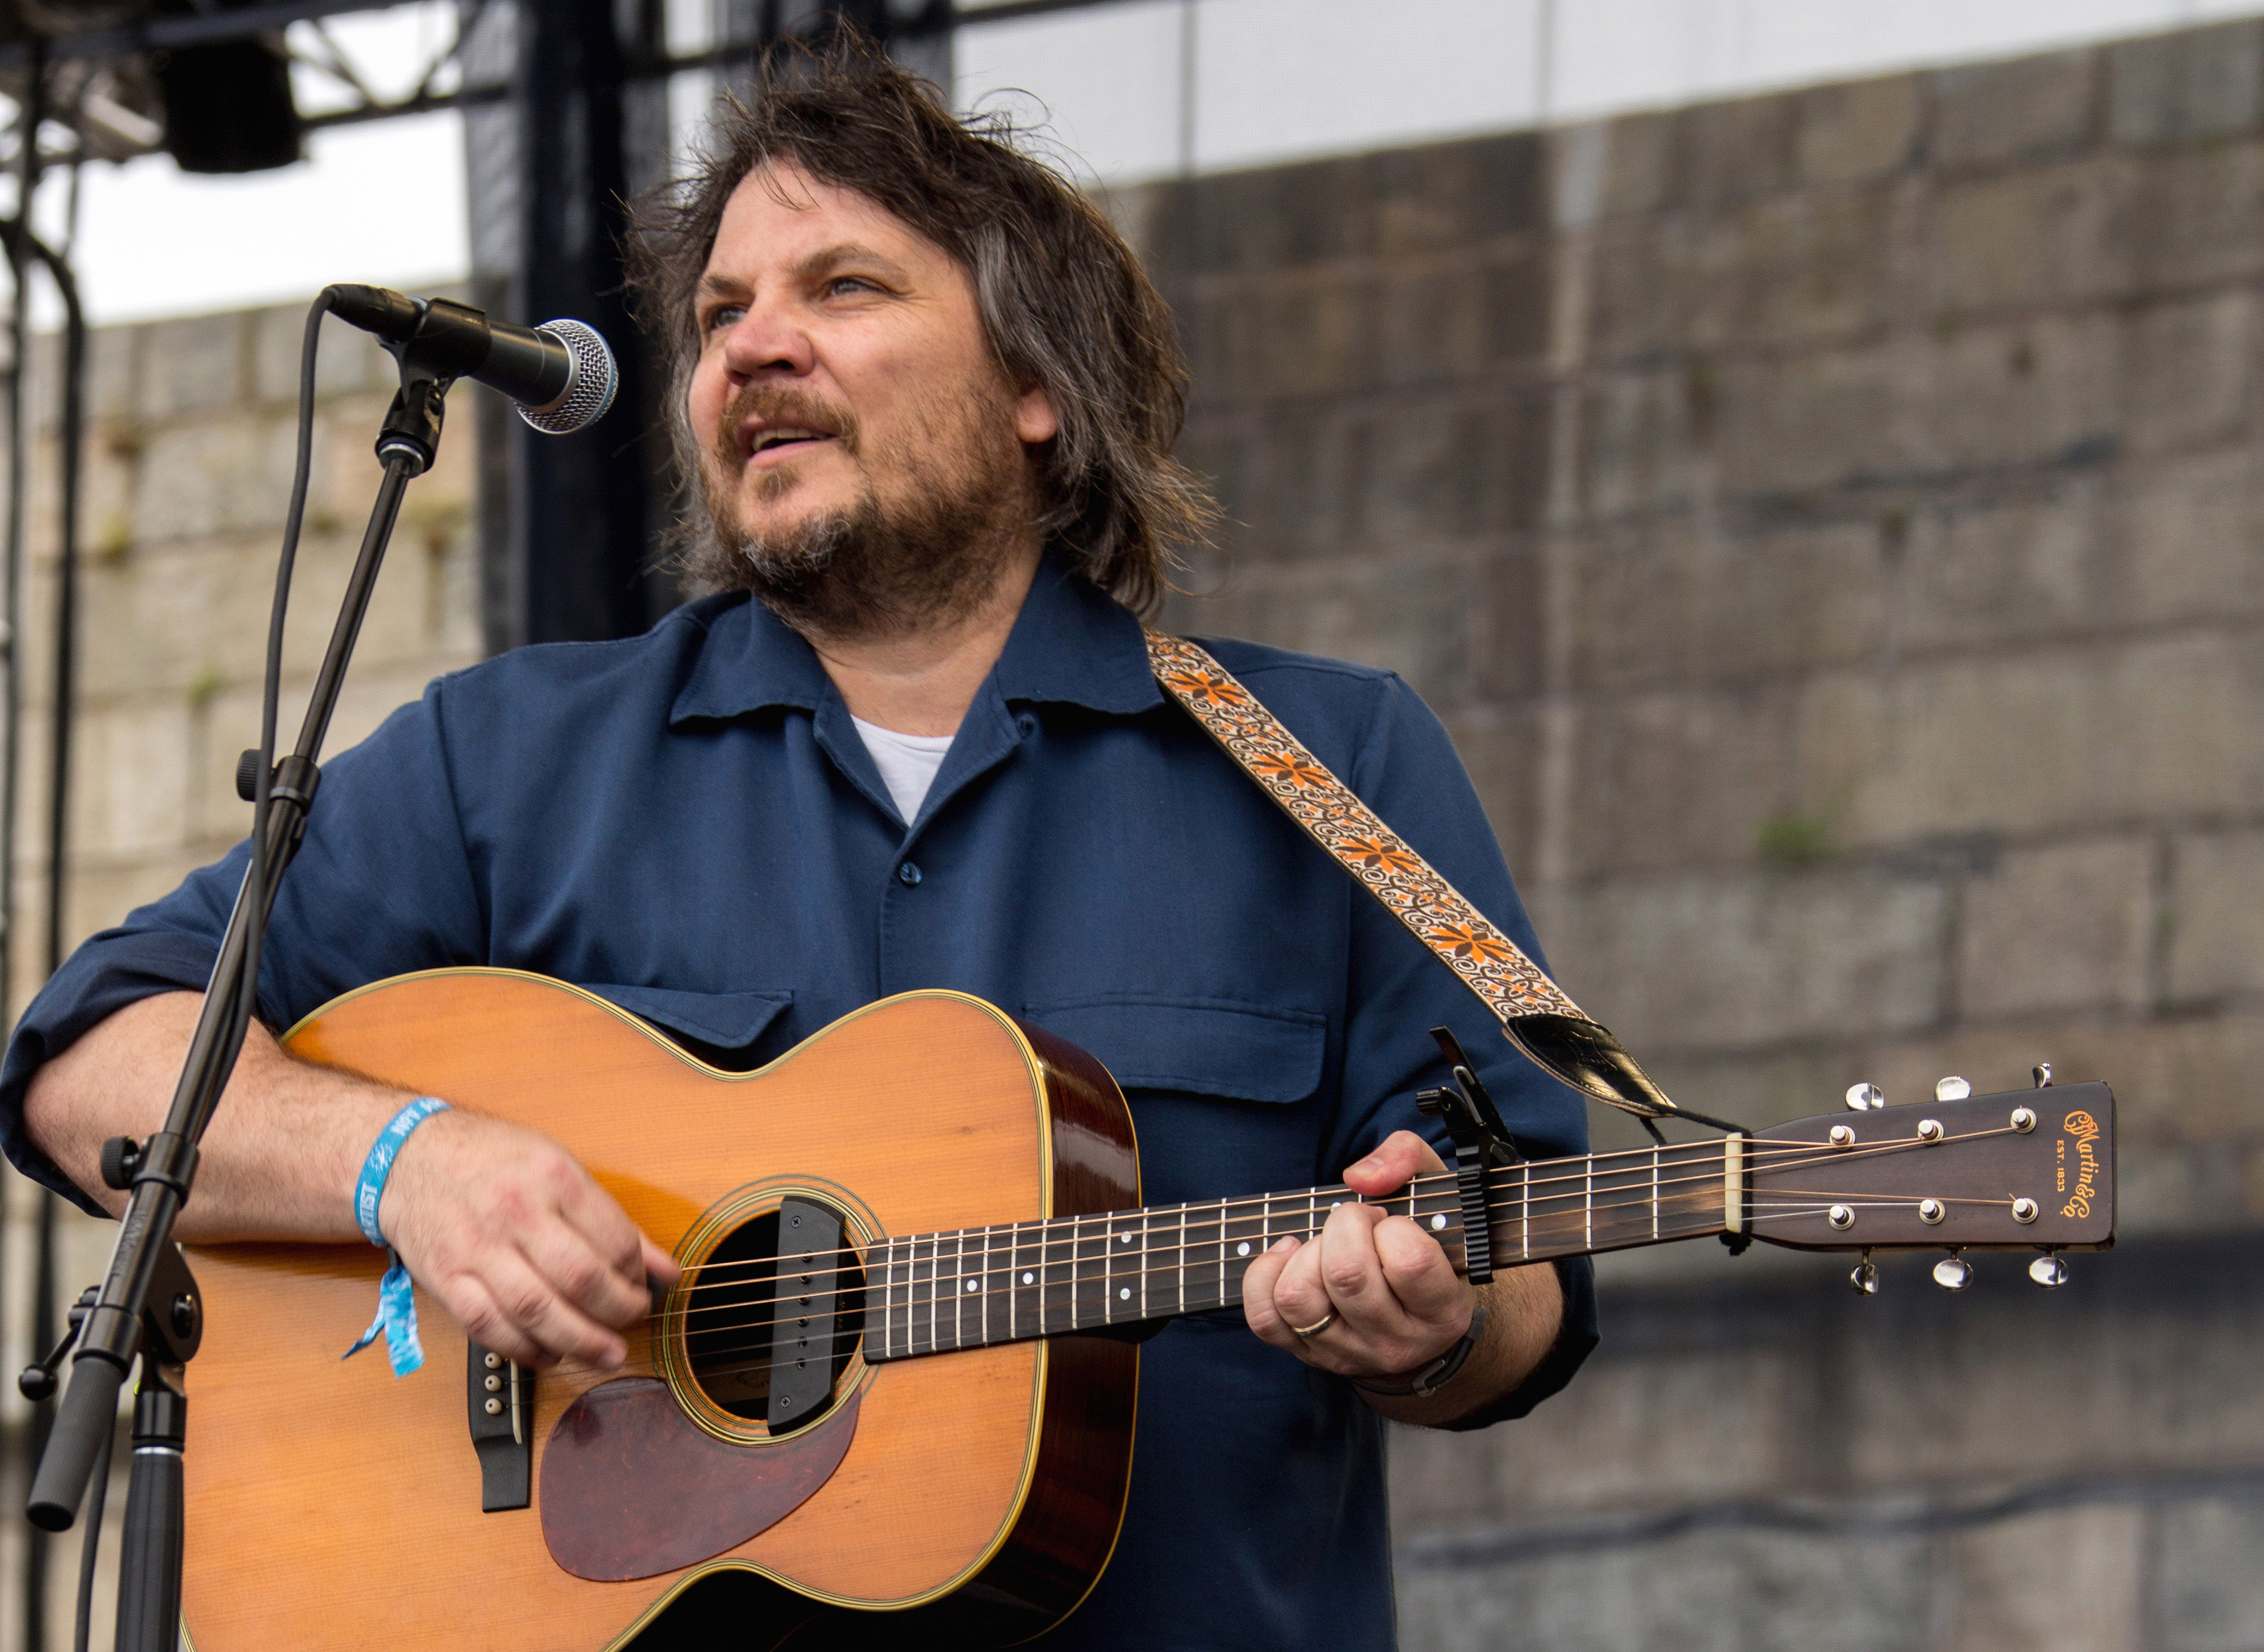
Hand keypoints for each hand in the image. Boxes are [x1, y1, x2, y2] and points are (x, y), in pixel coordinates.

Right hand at [379, 1108, 679, 1370]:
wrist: (408, 1157)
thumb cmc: (493, 1159)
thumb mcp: (560, 1167)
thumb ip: (614, 1222)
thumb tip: (667, 1269)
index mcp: (553, 1177)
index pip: (613, 1240)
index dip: (638, 1275)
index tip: (646, 1287)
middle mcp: (516, 1212)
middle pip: (579, 1279)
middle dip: (617, 1312)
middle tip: (633, 1321)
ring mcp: (476, 1248)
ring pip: (536, 1310)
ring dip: (579, 1341)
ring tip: (606, 1353)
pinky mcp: (446, 1279)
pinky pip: (488, 1327)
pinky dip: (524, 1349)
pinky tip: (550, 1353)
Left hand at [1242, 1130, 1471, 1380]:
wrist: (1418, 1317)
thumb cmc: (1426, 1242)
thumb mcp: (1434, 1191)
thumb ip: (1406, 1159)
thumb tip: (1359, 1177)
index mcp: (1442, 1311)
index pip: (1409, 1262)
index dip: (1392, 1226)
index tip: (1392, 1224)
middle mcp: (1397, 1343)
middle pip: (1346, 1275)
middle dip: (1343, 1227)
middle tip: (1358, 1224)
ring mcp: (1347, 1354)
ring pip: (1298, 1298)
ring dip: (1305, 1253)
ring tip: (1327, 1244)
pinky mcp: (1305, 1353)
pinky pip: (1264, 1317)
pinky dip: (1265, 1275)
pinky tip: (1290, 1254)